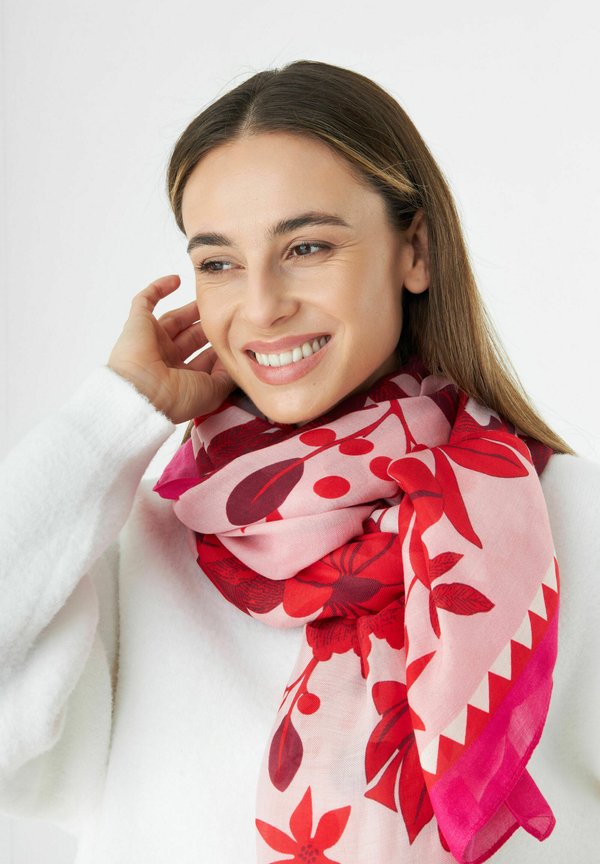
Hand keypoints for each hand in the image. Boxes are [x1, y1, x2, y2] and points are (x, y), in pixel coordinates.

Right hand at [107, 274, 235, 423]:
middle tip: (226, 314)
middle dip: (207, 327)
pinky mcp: (137, 324)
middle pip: (191, 337)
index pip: (203, 360)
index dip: (218, 350)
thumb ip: (226, 376)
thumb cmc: (175, 399)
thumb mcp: (212, 392)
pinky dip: (158, 288)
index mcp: (180, 378)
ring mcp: (151, 341)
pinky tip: (177, 279)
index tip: (236, 340)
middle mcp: (165, 361)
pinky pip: (145, 301)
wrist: (141, 395)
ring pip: (174, 319)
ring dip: (191, 309)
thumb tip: (235, 361)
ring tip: (209, 298)